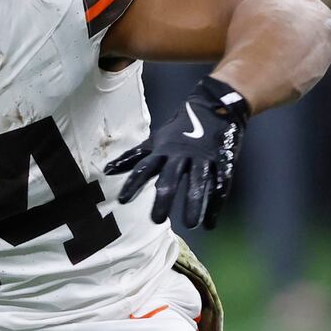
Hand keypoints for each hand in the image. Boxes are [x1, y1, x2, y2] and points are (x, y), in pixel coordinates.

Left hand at [104, 76, 248, 228]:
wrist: (214, 106)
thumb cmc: (179, 129)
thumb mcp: (155, 141)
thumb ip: (134, 157)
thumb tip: (107, 171)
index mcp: (163, 151)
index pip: (144, 168)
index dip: (133, 184)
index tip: (123, 201)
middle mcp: (181, 155)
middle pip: (171, 177)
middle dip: (163, 197)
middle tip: (156, 220)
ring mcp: (204, 158)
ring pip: (198, 182)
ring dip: (194, 203)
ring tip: (191, 224)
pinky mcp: (223, 161)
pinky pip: (220, 184)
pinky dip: (216, 205)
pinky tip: (210, 224)